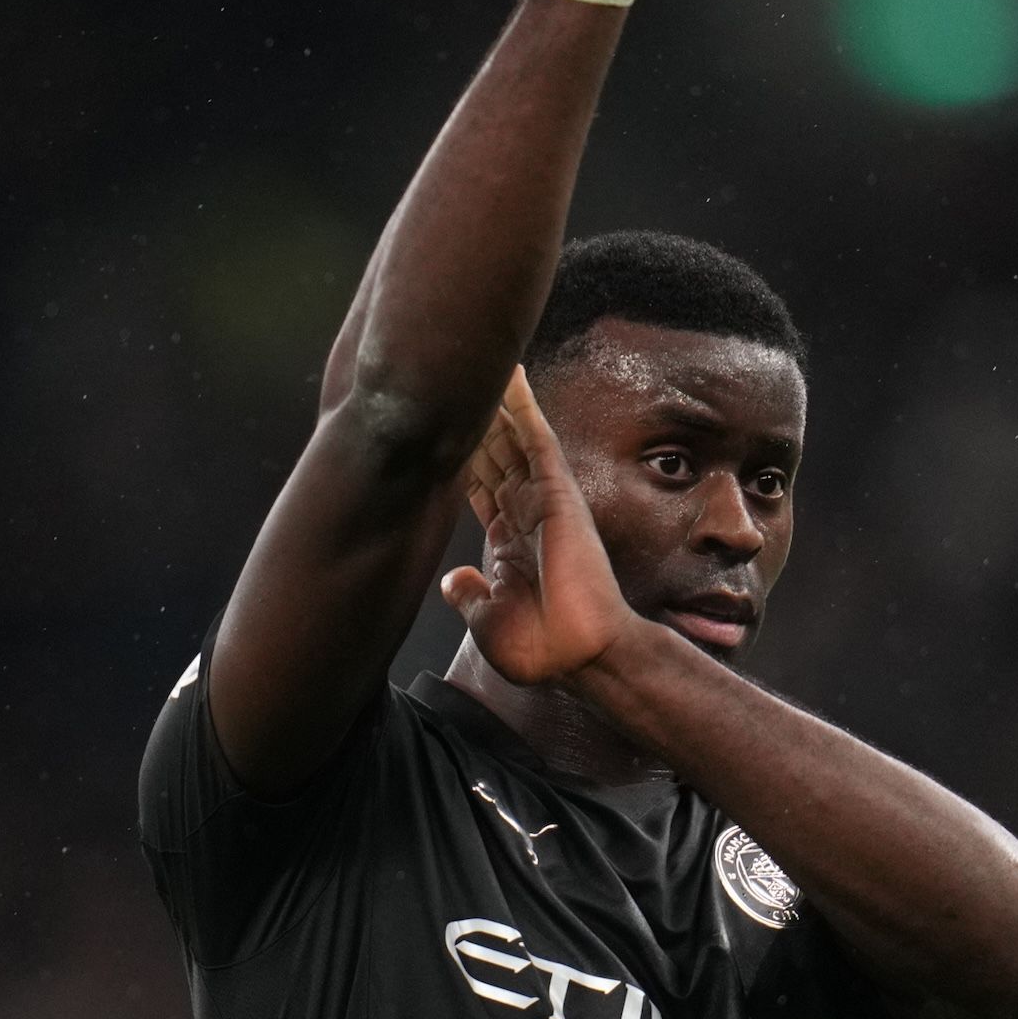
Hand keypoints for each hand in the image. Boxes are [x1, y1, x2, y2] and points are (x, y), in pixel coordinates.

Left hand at [443, 368, 646, 685]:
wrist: (581, 657)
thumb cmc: (543, 648)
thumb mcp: (487, 619)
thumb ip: (469, 595)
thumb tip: (452, 580)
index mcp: (509, 541)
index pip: (479, 485)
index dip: (458, 456)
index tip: (436, 428)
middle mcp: (527, 513)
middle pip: (494, 453)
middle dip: (473, 419)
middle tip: (450, 378)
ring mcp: (543, 500)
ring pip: (512, 437)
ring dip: (495, 401)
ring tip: (476, 361)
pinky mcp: (558, 493)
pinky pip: (539, 440)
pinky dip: (524, 408)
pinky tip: (511, 375)